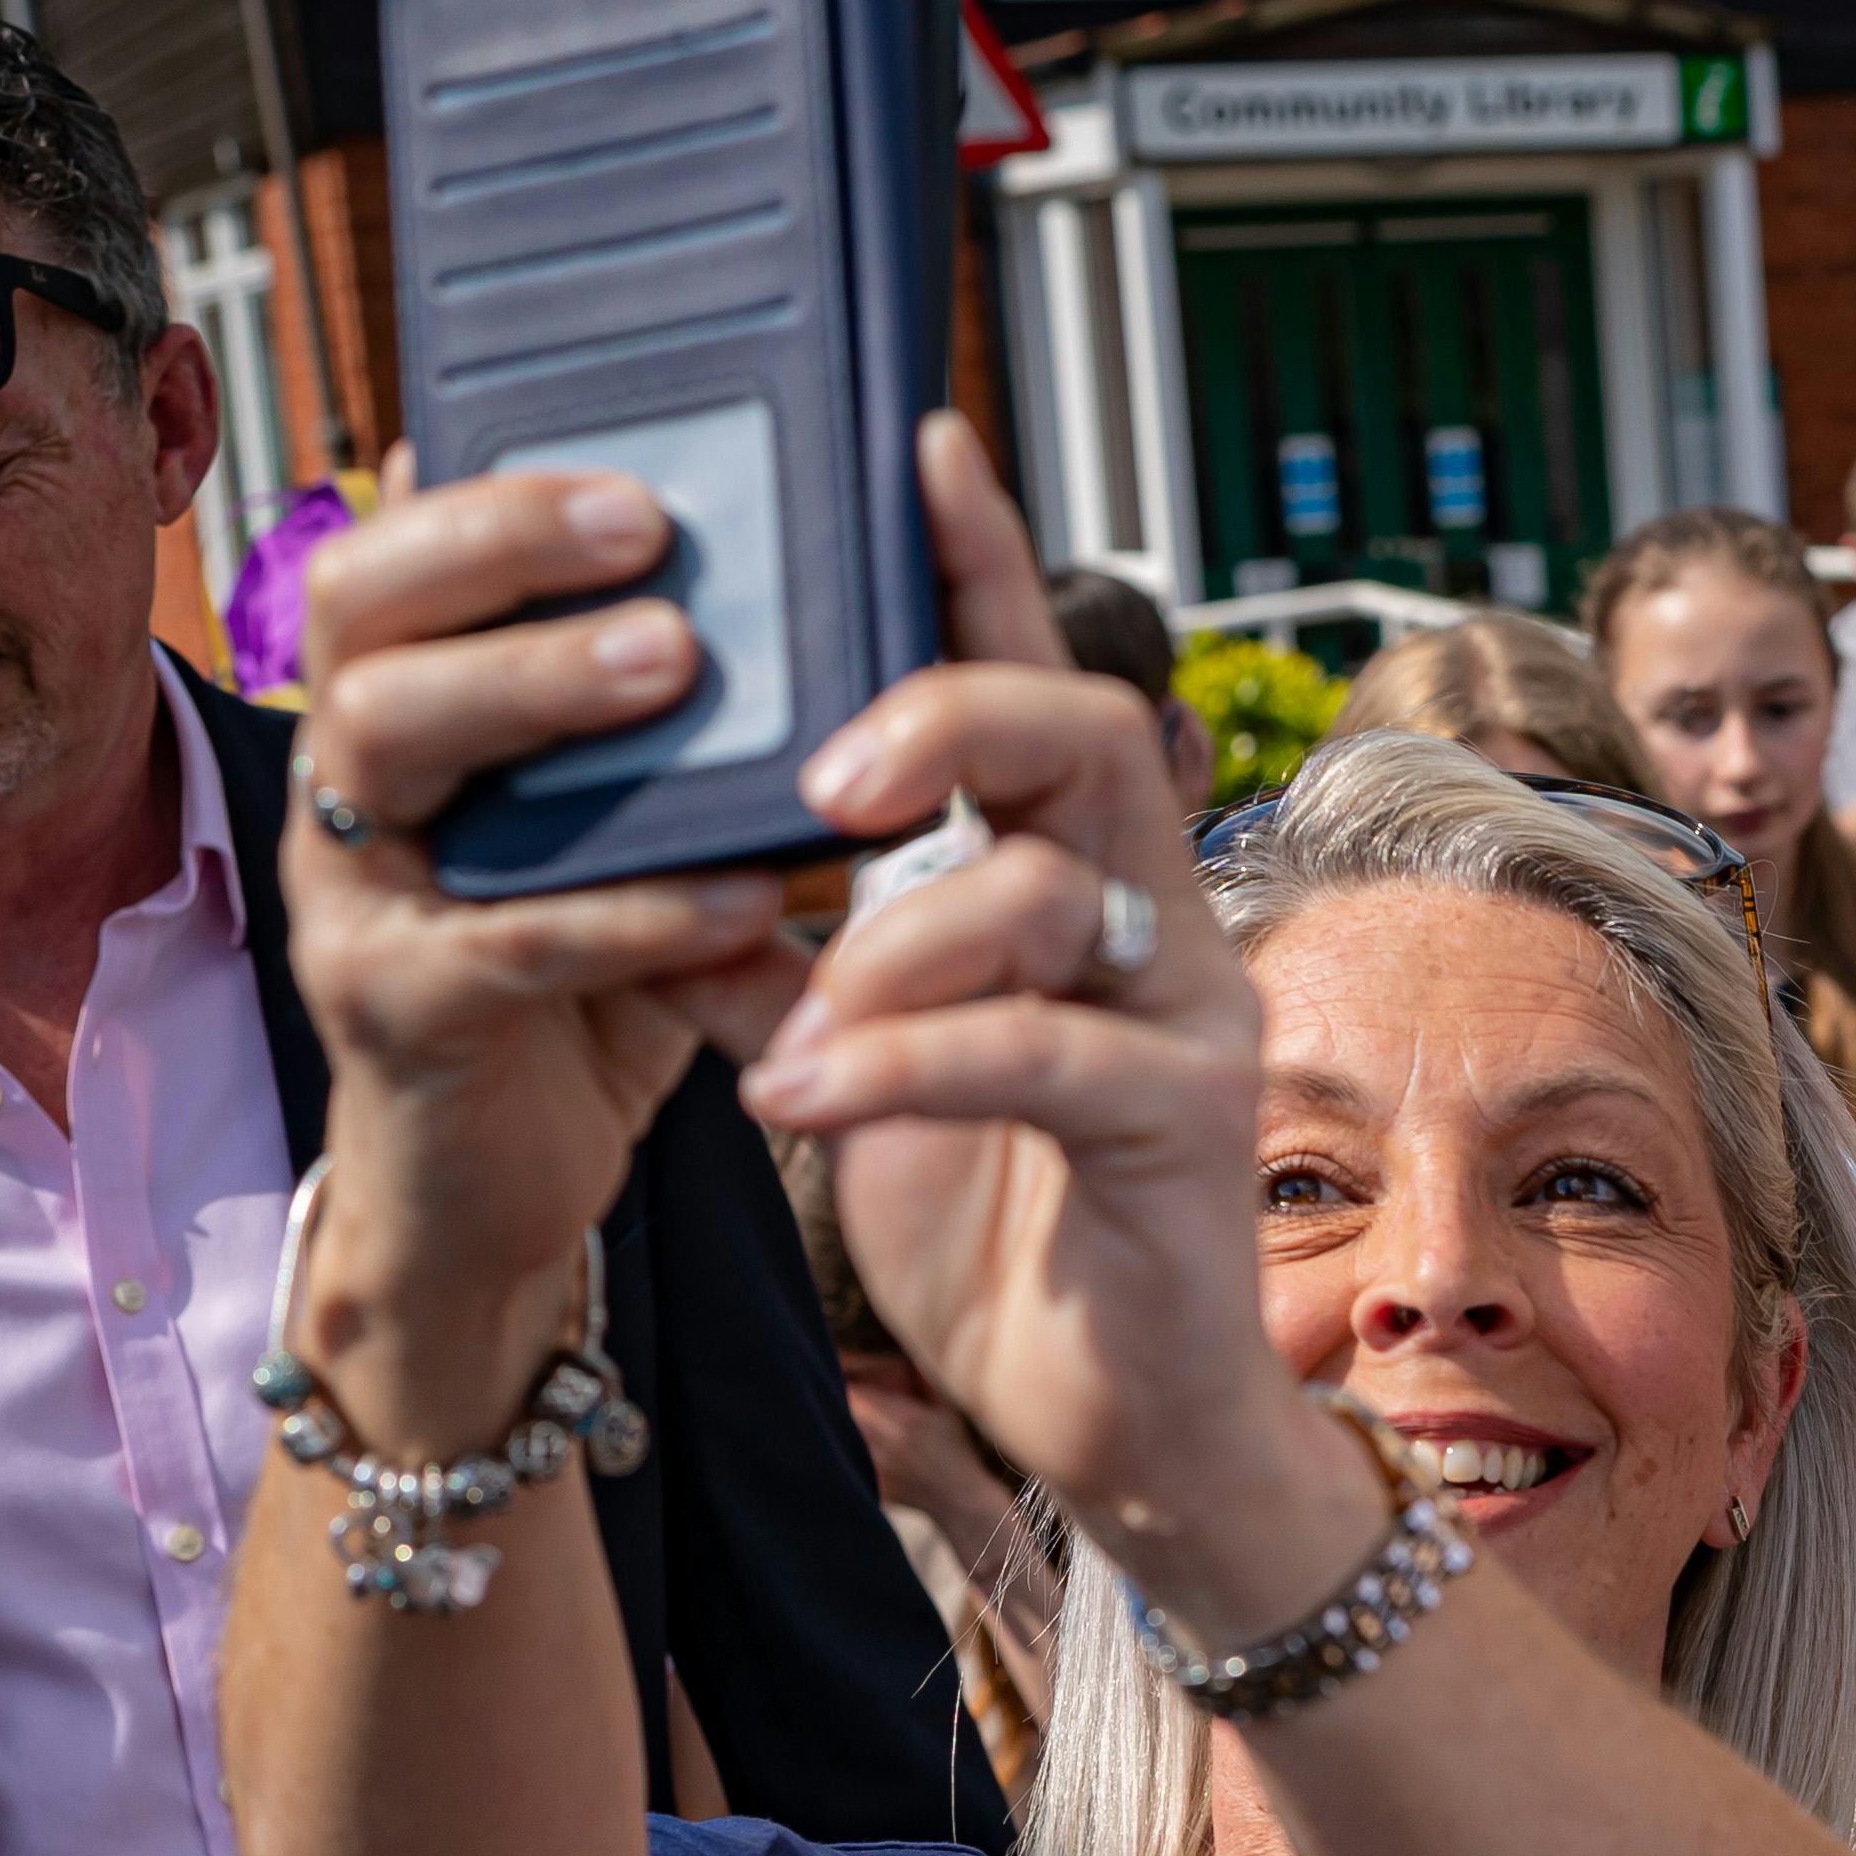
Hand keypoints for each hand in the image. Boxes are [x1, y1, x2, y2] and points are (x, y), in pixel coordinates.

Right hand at [283, 477, 822, 1430]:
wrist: (497, 1195)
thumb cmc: (580, 990)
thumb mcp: (627, 839)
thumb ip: (673, 736)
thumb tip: (798, 591)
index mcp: (398, 720)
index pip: (397, 554)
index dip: (490, 492)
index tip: (628, 455)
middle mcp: (345, 787)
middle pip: (358, 614)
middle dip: (494, 548)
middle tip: (650, 525)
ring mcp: (349, 897)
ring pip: (385, 742)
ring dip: (532, 688)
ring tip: (676, 663)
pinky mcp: (396, 1015)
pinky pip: (499, 942)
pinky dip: (623, 910)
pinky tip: (737, 895)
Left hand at [739, 426, 1363, 1643]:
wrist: (1121, 1417)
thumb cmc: (1008, 1231)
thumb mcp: (864, 1064)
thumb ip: (792, 964)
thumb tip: (668, 878)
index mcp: (1079, 879)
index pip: (1035, 679)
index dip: (977, 560)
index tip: (909, 438)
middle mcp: (1156, 921)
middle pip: (1080, 734)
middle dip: (942, 721)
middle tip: (821, 784)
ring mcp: (1187, 1019)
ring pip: (1051, 895)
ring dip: (885, 953)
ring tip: (777, 1038)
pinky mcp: (1186, 1129)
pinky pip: (1040, 1054)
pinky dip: (902, 1063)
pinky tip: (806, 1100)